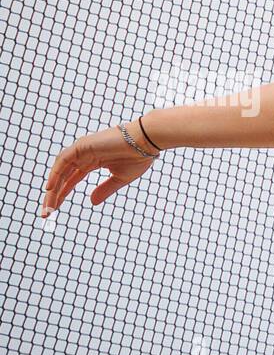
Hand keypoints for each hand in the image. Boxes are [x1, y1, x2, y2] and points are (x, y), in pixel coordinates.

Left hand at [40, 122, 158, 217]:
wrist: (146, 142)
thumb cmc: (138, 157)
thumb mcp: (120, 179)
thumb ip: (105, 189)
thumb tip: (92, 202)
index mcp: (92, 162)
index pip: (71, 180)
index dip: (62, 194)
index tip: (54, 209)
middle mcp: (83, 156)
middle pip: (62, 177)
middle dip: (54, 195)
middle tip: (47, 212)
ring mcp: (81, 150)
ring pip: (60, 170)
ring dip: (52, 188)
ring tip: (48, 205)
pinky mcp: (82, 146)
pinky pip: (63, 160)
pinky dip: (55, 173)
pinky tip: (51, 187)